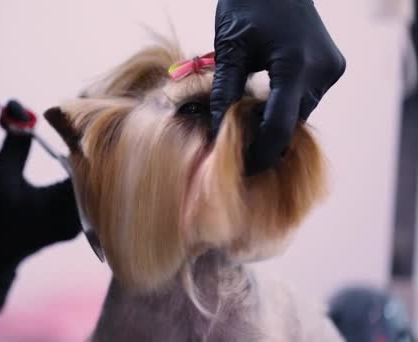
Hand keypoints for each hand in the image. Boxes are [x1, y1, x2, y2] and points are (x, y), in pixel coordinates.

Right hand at [0, 102, 79, 310]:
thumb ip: (16, 142)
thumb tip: (19, 108)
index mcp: (60, 208)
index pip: (84, 165)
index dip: (78, 137)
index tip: (68, 116)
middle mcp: (77, 220)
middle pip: (95, 174)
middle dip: (85, 145)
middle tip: (76, 120)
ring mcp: (79, 225)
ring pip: (93, 184)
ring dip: (84, 160)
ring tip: (74, 135)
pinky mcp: (74, 224)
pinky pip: (86, 193)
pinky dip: (80, 174)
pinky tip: (74, 156)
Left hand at [210, 0, 345, 174]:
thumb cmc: (247, 5)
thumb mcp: (229, 50)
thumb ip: (223, 93)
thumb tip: (214, 133)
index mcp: (297, 66)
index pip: (280, 127)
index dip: (260, 153)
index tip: (242, 168)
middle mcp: (322, 70)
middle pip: (291, 123)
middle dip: (263, 137)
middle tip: (236, 147)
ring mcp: (330, 69)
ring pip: (299, 113)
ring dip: (273, 120)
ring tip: (244, 123)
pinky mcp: (331, 66)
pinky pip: (305, 98)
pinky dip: (284, 105)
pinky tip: (261, 104)